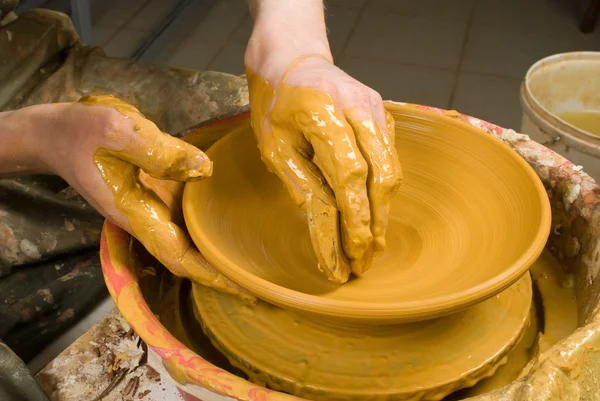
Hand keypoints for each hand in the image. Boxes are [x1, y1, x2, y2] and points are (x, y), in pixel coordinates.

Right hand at [31, 95, 253, 301]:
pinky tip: (229, 220)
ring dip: (215, 250)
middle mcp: (145, 218)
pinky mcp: (152, 192)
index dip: (210, 274)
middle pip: (187, 255)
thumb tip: (205, 169)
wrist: (55, 133)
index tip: (242, 288)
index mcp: (136, 214)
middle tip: (260, 278)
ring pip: (187, 237)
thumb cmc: (81, 133)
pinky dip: (205, 224)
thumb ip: (160, 151)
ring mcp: (149, 206)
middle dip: (220, 271)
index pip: (178, 256)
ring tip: (254, 255)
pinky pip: (183, 215)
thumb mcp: (117, 131)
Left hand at [246, 52, 402, 281]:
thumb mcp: (273, 145)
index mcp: (322, 113)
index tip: (356, 250)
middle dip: (377, 222)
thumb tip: (324, 225)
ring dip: (385, 210)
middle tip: (368, 258)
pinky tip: (376, 213)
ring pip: (392, 167)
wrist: (292, 57)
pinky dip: (384, 189)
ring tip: (374, 243)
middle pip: (381, 174)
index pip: (350, 174)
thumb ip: (300, 182)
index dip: (357, 216)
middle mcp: (357, 107)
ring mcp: (375, 107)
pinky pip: (390, 156)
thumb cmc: (275, 103)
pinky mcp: (382, 111)